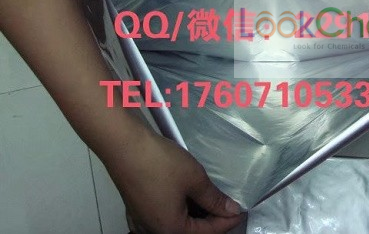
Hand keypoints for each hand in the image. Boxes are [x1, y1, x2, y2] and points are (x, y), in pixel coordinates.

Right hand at [107, 130, 244, 233]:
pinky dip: (180, 207)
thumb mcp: (194, 179)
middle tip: (229, 203)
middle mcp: (154, 230)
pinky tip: (190, 193)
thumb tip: (229, 209)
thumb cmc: (158, 163)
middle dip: (212, 218)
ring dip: (196, 212)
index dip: (227, 220)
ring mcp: (143, 220)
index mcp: (170, 230)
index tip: (241, 209)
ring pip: (177, 223)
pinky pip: (164, 214)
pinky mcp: (138, 207)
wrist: (124, 145)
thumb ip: (214, 198)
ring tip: (212, 195)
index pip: (208, 232)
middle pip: (191, 231)